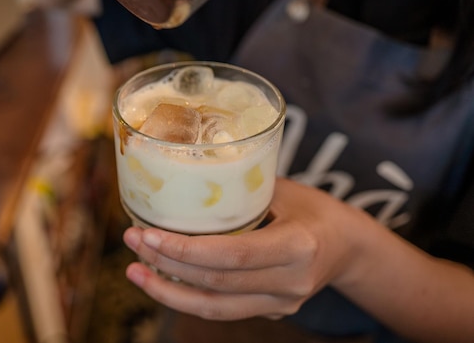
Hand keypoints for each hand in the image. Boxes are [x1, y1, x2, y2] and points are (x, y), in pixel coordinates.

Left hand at [122, 178, 364, 320]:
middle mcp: (290, 283)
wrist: (351, 247)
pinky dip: (188, 295)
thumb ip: (241, 187)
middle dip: (166, 266)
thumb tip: (185, 172)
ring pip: (215, 308)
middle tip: (131, 241)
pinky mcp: (272, 310)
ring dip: (168, 291)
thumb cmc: (317, 209)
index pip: (233, 256)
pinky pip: (223, 309)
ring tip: (135, 271)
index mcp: (298, 247)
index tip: (147, 234)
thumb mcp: (286, 189)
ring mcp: (281, 302)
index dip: (186, 250)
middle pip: (216, 284)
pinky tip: (162, 279)